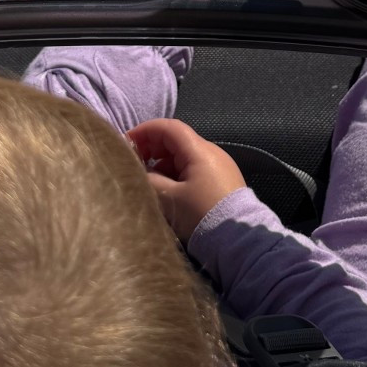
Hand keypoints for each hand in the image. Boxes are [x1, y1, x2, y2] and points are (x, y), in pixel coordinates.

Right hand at [127, 118, 245, 242]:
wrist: (239, 239)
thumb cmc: (201, 214)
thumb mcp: (170, 199)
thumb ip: (150, 180)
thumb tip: (140, 173)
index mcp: (199, 150)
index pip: (168, 127)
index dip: (145, 131)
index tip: (126, 144)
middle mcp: (211, 152)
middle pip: (176, 140)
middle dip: (152, 148)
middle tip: (135, 164)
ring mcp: (219, 166)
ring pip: (184, 155)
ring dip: (163, 163)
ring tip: (149, 181)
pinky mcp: (222, 181)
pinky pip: (194, 168)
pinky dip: (176, 173)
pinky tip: (168, 190)